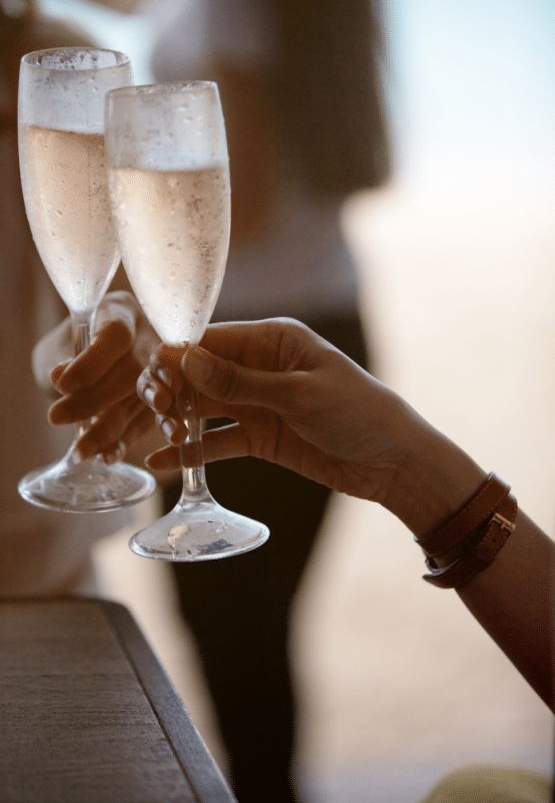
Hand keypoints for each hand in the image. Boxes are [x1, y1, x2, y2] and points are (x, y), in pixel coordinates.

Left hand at [46, 291, 160, 461]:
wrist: (95, 358)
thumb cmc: (75, 342)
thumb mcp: (65, 341)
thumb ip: (66, 355)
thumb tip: (60, 376)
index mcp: (125, 313)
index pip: (116, 336)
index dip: (92, 361)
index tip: (62, 383)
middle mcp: (152, 339)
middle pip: (134, 371)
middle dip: (96, 399)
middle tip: (58, 418)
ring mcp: (164, 372)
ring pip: (141, 403)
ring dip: (111, 429)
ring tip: (85, 451)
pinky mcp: (165, 404)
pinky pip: (147, 423)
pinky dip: (124, 442)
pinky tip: (107, 456)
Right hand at [139, 318, 419, 499]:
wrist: (392, 462)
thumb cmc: (358, 412)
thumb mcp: (299, 394)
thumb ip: (241, 382)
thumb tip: (186, 359)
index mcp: (273, 340)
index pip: (212, 340)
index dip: (178, 357)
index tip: (153, 377)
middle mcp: (259, 367)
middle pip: (201, 374)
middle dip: (174, 389)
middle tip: (156, 411)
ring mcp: (257, 403)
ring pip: (204, 407)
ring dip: (180, 419)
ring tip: (162, 434)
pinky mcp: (259, 437)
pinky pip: (218, 442)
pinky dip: (193, 451)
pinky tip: (164, 461)